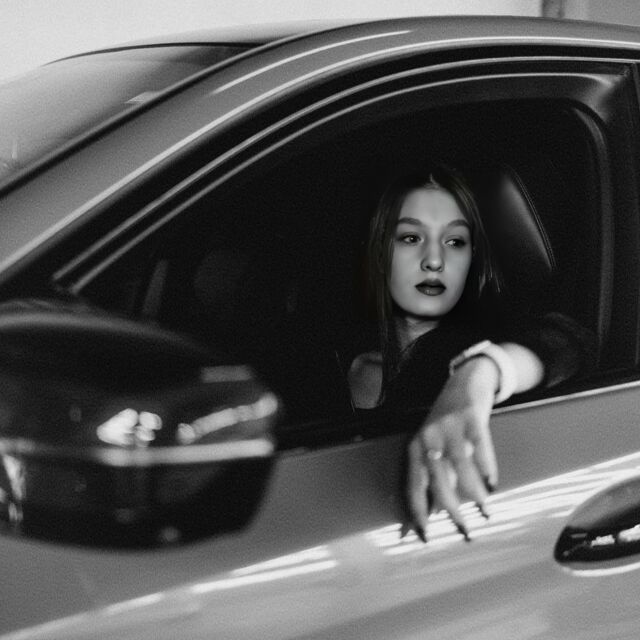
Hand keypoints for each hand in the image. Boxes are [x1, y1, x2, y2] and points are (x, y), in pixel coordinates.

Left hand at [405, 356, 498, 541]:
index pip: (413, 486)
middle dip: (451, 510)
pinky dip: (487, 467)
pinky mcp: (471, 418)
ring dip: (473, 493)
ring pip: (460, 466)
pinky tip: (492, 484)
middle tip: (465, 531)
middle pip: (437, 480)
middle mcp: (429, 438)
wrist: (462, 383)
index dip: (418, 512)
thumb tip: (430, 513)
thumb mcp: (432, 447)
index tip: (427, 537)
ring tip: (485, 512)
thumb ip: (431, 477)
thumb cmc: (445, 424)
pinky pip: (480, 446)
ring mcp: (450, 427)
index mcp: (415, 448)